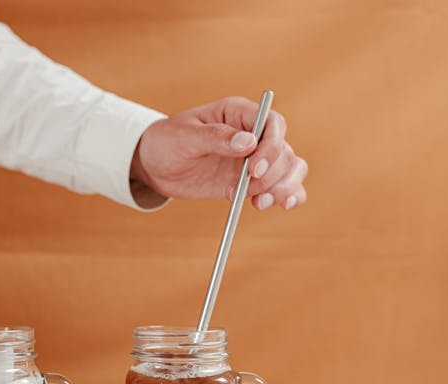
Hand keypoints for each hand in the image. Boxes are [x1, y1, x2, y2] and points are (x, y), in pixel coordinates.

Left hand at [130, 97, 307, 209]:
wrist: (156, 166)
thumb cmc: (166, 142)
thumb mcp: (184, 137)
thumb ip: (215, 137)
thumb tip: (248, 142)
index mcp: (238, 114)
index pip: (272, 124)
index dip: (270, 147)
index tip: (253, 170)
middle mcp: (254, 134)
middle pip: (284, 150)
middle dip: (271, 174)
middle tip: (247, 191)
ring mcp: (256, 158)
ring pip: (291, 167)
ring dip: (283, 187)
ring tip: (260, 203)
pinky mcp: (254, 180)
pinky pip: (284, 185)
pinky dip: (291, 195)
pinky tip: (283, 205)